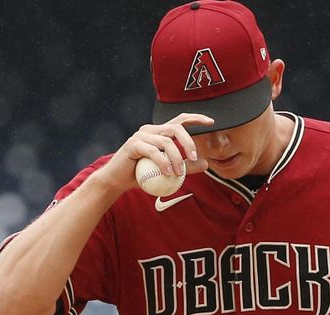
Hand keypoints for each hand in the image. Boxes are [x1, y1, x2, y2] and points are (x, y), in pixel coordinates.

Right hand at [94, 113, 214, 191]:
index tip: (212, 121)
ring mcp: (141, 135)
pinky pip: (153, 152)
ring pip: (166, 142)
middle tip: (194, 158)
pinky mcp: (133, 145)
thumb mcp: (168, 172)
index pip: (180, 120)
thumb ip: (186, 167)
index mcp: (159, 132)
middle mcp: (150, 130)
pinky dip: (163, 163)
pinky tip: (168, 174)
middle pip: (176, 128)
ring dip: (176, 159)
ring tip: (179, 174)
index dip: (196, 118)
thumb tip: (206, 164)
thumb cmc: (142, 175)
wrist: (117, 180)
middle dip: (189, 142)